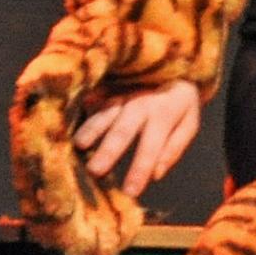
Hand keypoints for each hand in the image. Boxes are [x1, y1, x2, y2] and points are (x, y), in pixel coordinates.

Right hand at [71, 79, 199, 195]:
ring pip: (104, 113)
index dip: (140, 170)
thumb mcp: (189, 122)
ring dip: (91, 129)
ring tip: (78, 146)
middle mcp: (141, 103)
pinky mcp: (108, 85)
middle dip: (109, 150)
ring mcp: (122, 93)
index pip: (151, 147)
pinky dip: (82, 108)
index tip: (130, 193)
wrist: (174, 61)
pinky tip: (66, 116)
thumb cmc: (178, 101)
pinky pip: (94, 97)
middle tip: (95, 171)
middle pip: (124, 129)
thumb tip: (156, 175)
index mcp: (163, 115)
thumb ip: (174, 148)